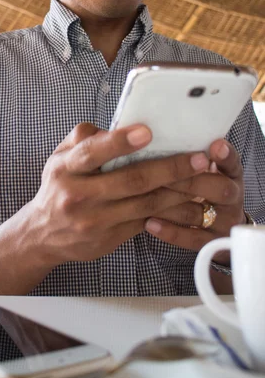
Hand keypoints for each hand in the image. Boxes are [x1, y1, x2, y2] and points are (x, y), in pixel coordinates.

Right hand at [24, 123, 210, 266]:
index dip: (120, 141)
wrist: (43, 234)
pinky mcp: (110, 238)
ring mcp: (96, 220)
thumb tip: (119, 126)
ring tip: (203, 177)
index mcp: (66, 169)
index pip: (93, 152)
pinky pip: (147, 221)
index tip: (147, 131)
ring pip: (146, 203)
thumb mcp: (59, 157)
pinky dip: (171, 210)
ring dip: (179, 190)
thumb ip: (85, 138)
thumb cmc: (58, 186)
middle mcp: (79, 195)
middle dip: (169, 168)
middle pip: (131, 180)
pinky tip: (189, 200)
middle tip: (199, 158)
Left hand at [144, 139, 244, 264]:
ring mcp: (224, 221)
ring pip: (201, 213)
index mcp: (230, 173)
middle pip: (219, 189)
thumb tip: (150, 134)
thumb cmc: (198, 185)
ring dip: (172, 205)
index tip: (214, 145)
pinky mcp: (212, 242)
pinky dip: (170, 232)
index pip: (231, 162)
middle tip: (166, 175)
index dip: (224, 155)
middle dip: (191, 181)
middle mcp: (232, 196)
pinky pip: (192, 239)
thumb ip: (186, 156)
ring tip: (146, 198)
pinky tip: (149, 223)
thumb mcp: (201, 168)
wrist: (215, 221)